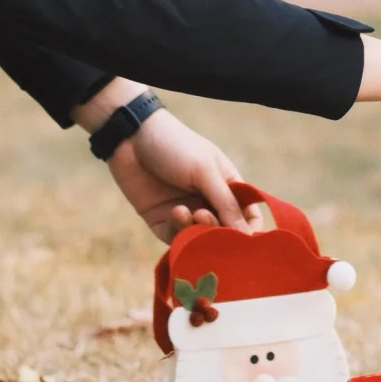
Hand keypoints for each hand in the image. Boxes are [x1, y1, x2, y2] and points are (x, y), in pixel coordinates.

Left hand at [105, 109, 262, 242]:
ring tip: (190, 213)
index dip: (250, 231)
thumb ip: (226, 203)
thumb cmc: (175, 146)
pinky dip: (179, 230)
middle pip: (224, 232)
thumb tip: (247, 237)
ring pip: (200, 239)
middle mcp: (209, 202)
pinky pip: (177, 239)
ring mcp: (187, 213)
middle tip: (205, 217)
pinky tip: (175, 211)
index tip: (245, 242)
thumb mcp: (205, 170)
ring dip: (197, 231)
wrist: (131, 139)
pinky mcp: (164, 222)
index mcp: (226, 185)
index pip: (247, 215)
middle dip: (219, 232)